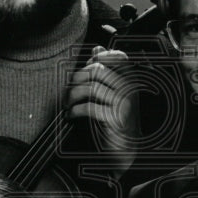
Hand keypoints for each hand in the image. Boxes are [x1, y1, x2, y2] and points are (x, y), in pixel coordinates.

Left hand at [66, 46, 139, 178]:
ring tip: (68, 105)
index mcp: (130, 81)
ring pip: (92, 88)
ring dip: (72, 96)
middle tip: (69, 92)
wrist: (125, 150)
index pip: (119, 57)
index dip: (99, 57)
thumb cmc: (117, 119)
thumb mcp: (112, 91)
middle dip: (77, 79)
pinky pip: (90, 107)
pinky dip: (75, 111)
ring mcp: (123, 104)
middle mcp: (129, 90)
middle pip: (98, 71)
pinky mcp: (115, 120)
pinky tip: (71, 116)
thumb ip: (105, 69)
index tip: (86, 67)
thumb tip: (98, 48)